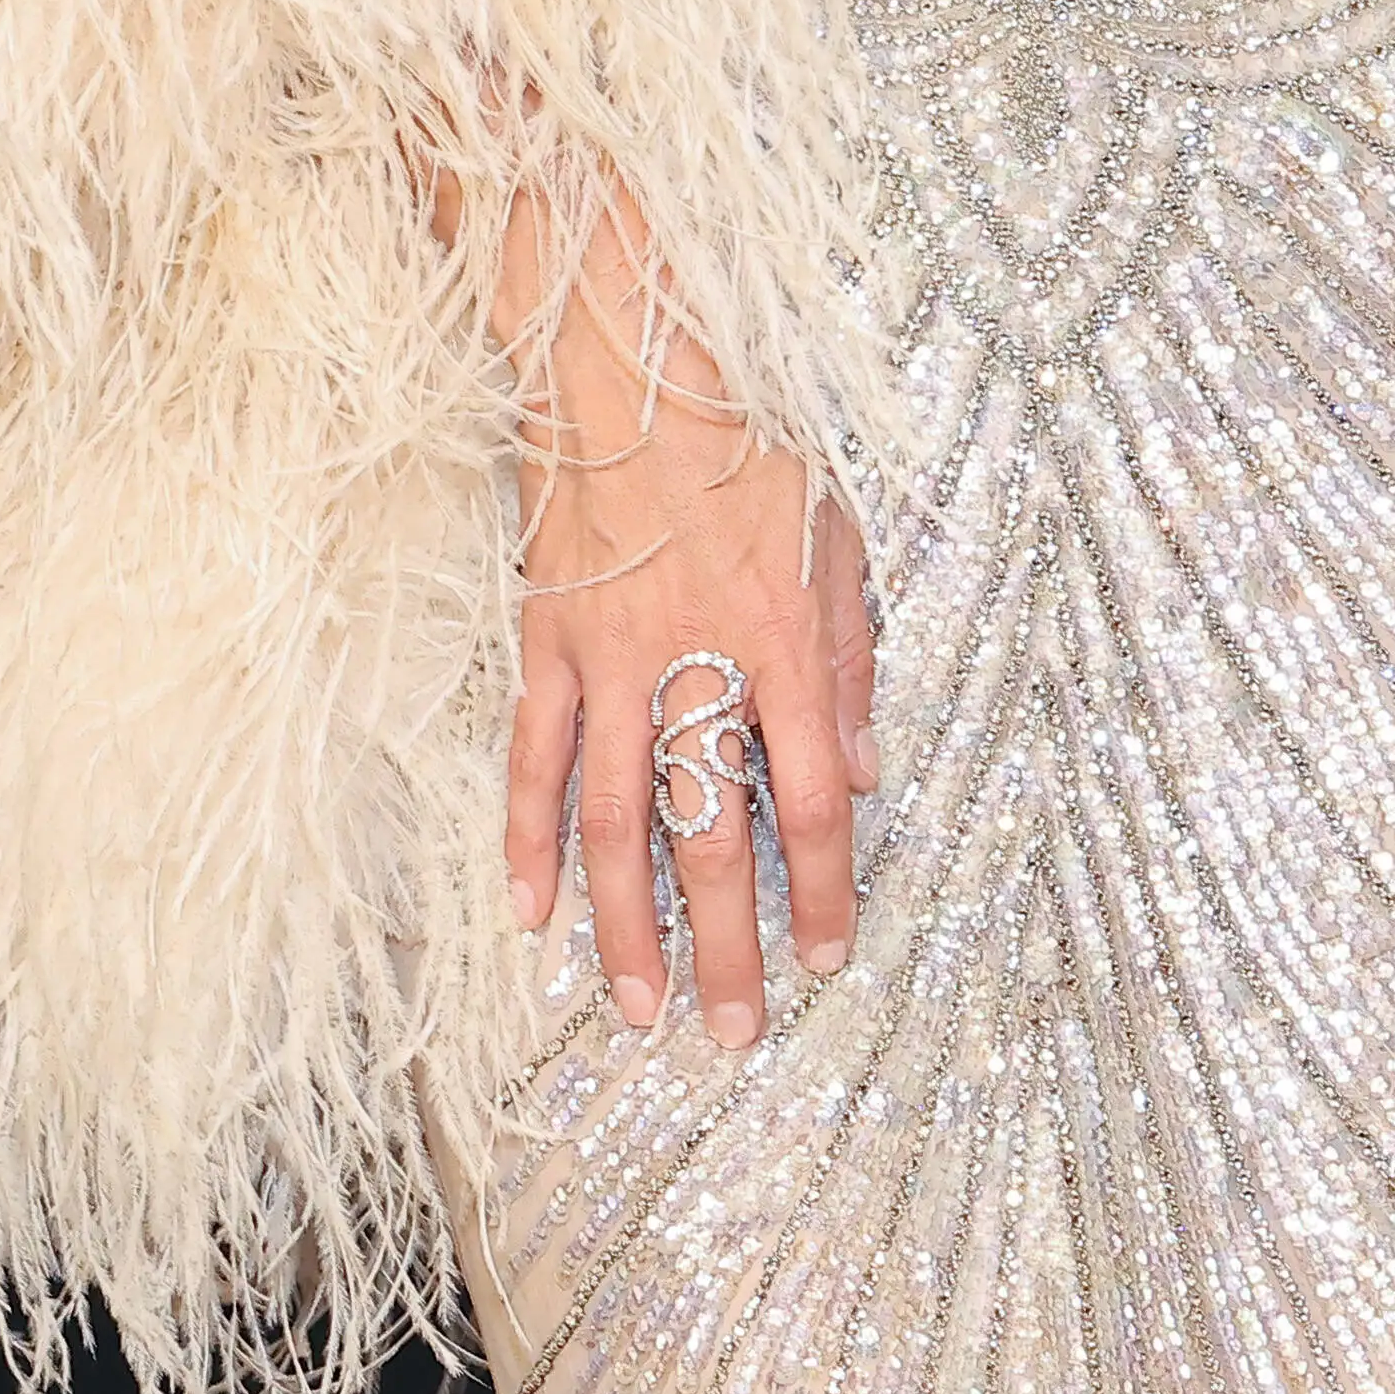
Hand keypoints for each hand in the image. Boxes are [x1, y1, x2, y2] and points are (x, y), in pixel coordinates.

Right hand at [501, 252, 877, 1041]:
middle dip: (729, 943)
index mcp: (785, 639)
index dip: (823, 886)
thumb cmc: (750, 438)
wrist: (630, 358)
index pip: (811, 795)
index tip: (827, 957)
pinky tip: (532, 916)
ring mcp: (609, 661)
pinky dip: (529, 842)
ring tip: (640, 1010)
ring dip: (627, 927)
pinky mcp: (545, 644)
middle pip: (712, 833)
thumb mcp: (839, 531)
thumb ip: (855, 656)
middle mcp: (697, 663)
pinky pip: (534, 762)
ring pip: (615, 822)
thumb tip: (865, 772)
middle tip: (733, 1035)